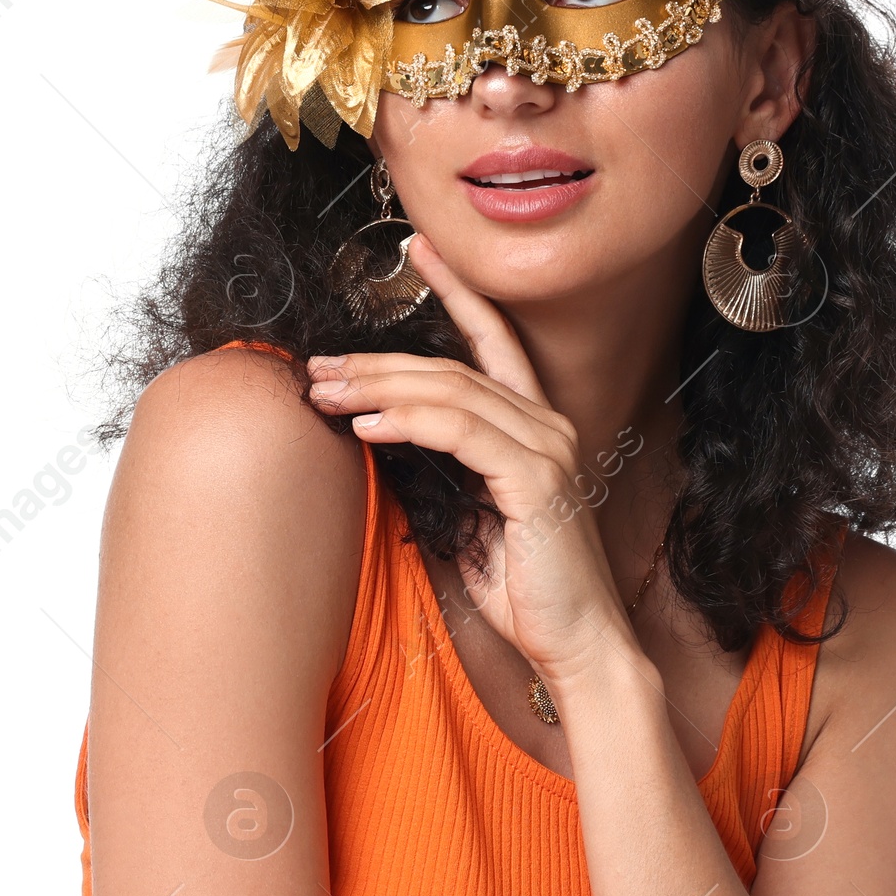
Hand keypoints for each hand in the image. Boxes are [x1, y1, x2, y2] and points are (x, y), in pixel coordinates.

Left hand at [306, 232, 638, 691]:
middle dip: (378, 362)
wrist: (577, 647)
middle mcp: (547, 426)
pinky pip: (461, 432)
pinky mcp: (536, 479)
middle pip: (452, 367)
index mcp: (534, 429)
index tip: (416, 248)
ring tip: (324, 393)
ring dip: (379, 388)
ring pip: (451, 392)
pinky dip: (409, 423)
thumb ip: (440, 474)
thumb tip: (378, 439)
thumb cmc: (526, 593)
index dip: (458, 290)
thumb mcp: (469, 520)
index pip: (493, 342)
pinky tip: (366, 427)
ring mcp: (546, 449)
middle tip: (318, 365)